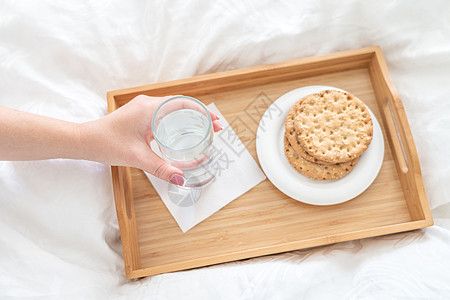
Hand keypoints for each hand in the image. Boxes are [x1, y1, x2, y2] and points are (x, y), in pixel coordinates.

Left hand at [80, 95, 222, 184]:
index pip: (183, 103)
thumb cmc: (107, 143)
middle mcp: (148, 104)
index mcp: (149, 108)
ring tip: (204, 129)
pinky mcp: (139, 115)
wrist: (85, 140)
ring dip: (189, 117)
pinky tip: (183, 131)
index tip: (215, 121)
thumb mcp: (137, 157)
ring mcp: (143, 108)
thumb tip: (181, 179)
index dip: (202, 111)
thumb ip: (160, 168)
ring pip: (173, 108)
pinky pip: (164, 113)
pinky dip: (178, 120)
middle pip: (181, 104)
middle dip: (200, 115)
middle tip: (215, 128)